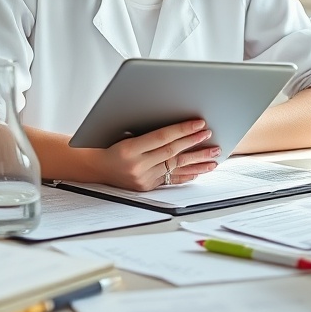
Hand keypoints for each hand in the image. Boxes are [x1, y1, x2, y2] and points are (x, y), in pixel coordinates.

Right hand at [101, 119, 219, 190]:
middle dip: (194, 142)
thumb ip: (149, 133)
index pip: (163, 137)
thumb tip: (177, 127)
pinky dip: (186, 174)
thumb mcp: (125, 135)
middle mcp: (138, 165)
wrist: (97, 168)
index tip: (199, 124)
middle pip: (172, 152)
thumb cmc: (110, 147)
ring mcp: (143, 178)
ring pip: (175, 167)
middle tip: (209, 135)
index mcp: (130, 149)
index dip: (182, 130)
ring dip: (197, 161)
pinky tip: (199, 171)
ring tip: (213, 156)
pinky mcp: (147, 187)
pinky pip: (171, 180)